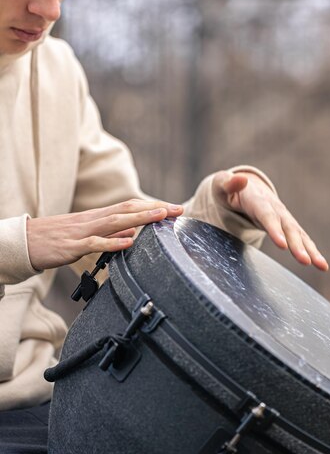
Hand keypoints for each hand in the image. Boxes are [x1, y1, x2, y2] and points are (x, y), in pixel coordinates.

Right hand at [26, 199, 182, 270]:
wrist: (26, 241)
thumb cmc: (57, 239)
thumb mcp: (87, 235)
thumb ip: (110, 234)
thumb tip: (132, 235)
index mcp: (98, 217)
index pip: (130, 207)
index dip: (154, 207)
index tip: (175, 209)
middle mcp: (93, 219)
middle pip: (129, 209)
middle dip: (155, 209)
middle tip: (179, 210)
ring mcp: (83, 231)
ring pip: (116, 221)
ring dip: (140, 218)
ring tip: (162, 217)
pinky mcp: (72, 245)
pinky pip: (95, 243)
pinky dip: (113, 242)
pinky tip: (129, 243)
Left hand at [212, 171, 328, 270]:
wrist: (245, 189)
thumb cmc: (227, 191)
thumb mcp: (220, 185)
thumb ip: (226, 183)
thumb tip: (240, 178)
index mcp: (257, 199)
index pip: (266, 214)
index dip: (274, 228)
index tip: (282, 244)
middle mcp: (275, 208)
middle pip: (287, 227)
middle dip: (296, 244)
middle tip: (304, 260)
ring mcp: (284, 217)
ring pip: (299, 234)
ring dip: (310, 250)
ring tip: (320, 265)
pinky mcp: (288, 227)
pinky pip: (302, 240)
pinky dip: (312, 252)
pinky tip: (322, 265)